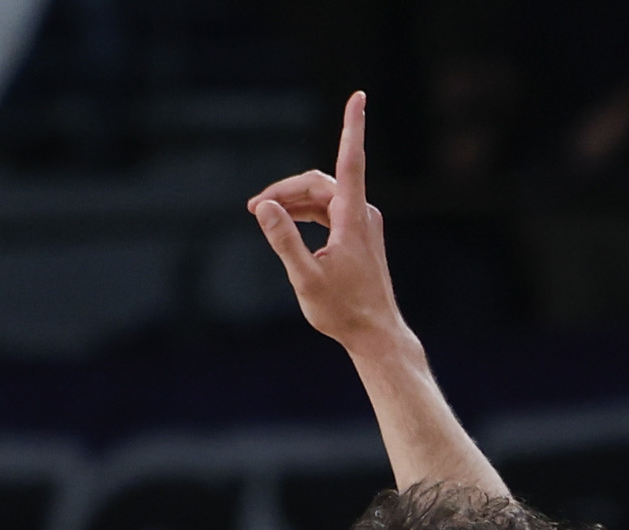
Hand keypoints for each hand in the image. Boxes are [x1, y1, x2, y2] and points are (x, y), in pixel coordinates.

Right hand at [246, 92, 406, 352]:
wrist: (376, 335)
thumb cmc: (343, 311)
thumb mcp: (305, 278)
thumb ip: (284, 240)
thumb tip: (264, 207)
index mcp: (353, 217)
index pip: (351, 161)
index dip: (352, 126)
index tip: (359, 96)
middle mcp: (362, 213)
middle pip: (319, 183)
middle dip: (285, 190)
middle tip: (252, 208)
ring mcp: (363, 223)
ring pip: (323, 197)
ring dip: (292, 202)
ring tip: (262, 215)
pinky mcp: (361, 234)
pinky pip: (330, 210)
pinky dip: (306, 212)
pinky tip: (286, 223)